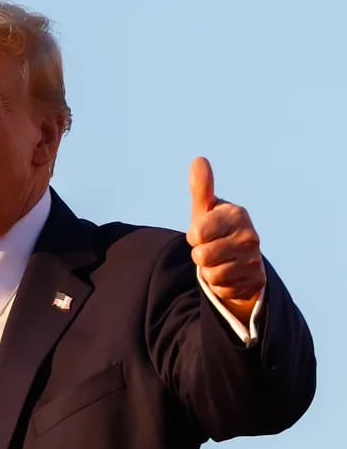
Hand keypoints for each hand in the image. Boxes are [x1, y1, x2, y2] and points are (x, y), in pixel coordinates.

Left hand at [186, 157, 265, 322]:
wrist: (239, 259)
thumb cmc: (216, 229)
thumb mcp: (205, 210)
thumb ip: (201, 188)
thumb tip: (199, 160)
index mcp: (237, 215)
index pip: (197, 233)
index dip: (194, 236)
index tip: (202, 233)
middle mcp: (250, 236)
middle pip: (202, 256)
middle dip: (200, 256)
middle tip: (210, 249)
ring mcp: (255, 260)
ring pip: (212, 275)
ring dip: (209, 271)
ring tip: (219, 261)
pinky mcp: (255, 281)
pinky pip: (222, 289)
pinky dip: (220, 285)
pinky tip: (229, 274)